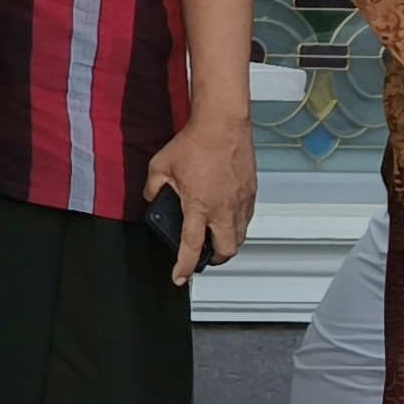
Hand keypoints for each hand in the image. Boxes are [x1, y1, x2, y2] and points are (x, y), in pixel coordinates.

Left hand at [141, 109, 259, 282]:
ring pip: (239, 236)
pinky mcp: (251, 192)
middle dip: (215, 260)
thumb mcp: (160, 167)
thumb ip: (153, 188)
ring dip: (227, 244)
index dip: (185, 266)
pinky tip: (225, 218)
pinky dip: (237, 225)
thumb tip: (152, 199)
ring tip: (214, 240)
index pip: (192, 246)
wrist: (222, 125)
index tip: (180, 278)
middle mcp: (224, 209)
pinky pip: (246, 219)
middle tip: (203, 258)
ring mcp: (241, 201)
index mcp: (199, 206)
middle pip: (226, 250)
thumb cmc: (194, 143)